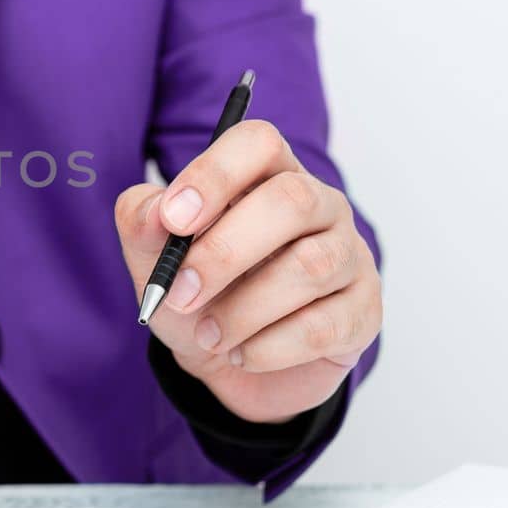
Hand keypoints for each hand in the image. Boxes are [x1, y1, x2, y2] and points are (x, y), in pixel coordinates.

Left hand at [114, 120, 381, 424]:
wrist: (225, 364)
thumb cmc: (197, 293)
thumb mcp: (154, 258)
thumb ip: (144, 222)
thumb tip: (156, 212)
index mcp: (267, 175)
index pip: (258, 143)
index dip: (215, 174)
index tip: (173, 219)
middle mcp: (319, 205)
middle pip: (291, 200)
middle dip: (225, 252)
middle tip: (180, 293)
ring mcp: (349, 256)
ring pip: (309, 267)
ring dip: (242, 311)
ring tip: (209, 335)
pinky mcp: (363, 311)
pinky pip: (323, 326)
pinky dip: (268, 348)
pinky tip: (242, 353)